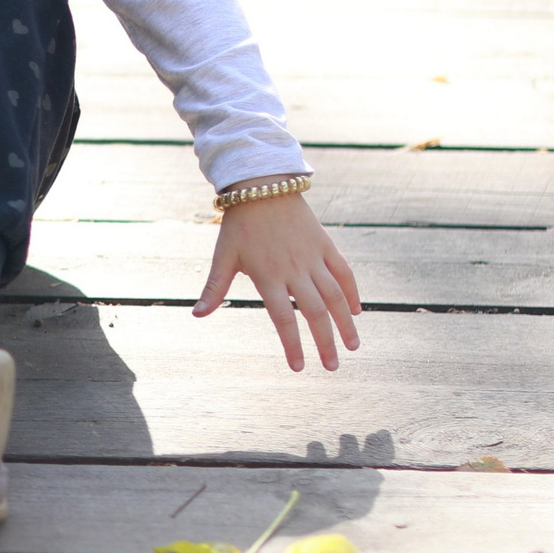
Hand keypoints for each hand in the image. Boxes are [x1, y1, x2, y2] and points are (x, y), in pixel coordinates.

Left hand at [193, 188, 361, 371]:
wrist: (262, 185)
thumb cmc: (239, 224)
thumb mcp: (224, 256)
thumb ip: (214, 288)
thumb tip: (197, 315)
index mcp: (268, 276)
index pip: (283, 319)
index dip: (292, 345)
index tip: (299, 367)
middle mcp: (294, 269)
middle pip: (315, 313)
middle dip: (325, 343)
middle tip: (333, 367)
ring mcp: (312, 257)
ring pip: (335, 296)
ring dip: (345, 322)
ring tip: (353, 346)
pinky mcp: (325, 244)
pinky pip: (344, 272)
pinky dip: (352, 291)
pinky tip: (356, 310)